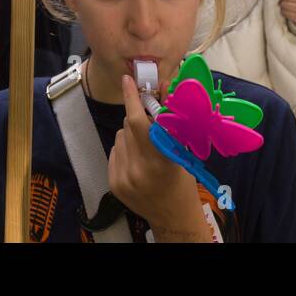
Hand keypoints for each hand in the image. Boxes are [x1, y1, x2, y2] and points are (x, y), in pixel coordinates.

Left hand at [107, 75, 211, 240]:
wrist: (172, 215)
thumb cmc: (182, 180)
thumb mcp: (181, 151)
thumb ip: (169, 122)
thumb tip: (162, 87)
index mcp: (159, 160)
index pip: (139, 122)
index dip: (131, 98)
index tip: (127, 80)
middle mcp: (137, 169)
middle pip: (128, 126)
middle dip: (137, 117)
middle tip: (149, 119)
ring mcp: (123, 177)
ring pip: (120, 136)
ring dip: (131, 134)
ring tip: (145, 147)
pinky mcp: (113, 183)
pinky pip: (115, 151)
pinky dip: (125, 149)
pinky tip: (137, 159)